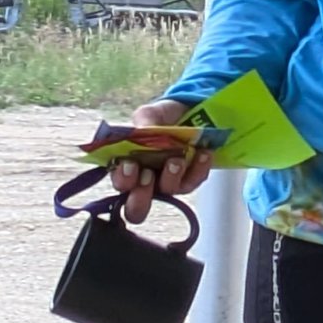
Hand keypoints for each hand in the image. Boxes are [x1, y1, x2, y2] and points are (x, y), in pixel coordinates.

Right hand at [110, 98, 214, 223]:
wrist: (188, 114)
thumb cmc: (161, 119)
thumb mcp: (149, 113)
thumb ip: (142, 120)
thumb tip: (142, 130)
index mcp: (127, 167)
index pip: (120, 185)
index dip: (123, 180)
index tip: (129, 165)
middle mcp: (146, 182)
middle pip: (137, 209)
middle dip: (140, 196)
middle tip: (147, 175)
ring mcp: (169, 182)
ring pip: (168, 191)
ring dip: (171, 176)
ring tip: (177, 158)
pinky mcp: (191, 178)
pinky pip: (195, 180)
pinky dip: (199, 167)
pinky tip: (202, 153)